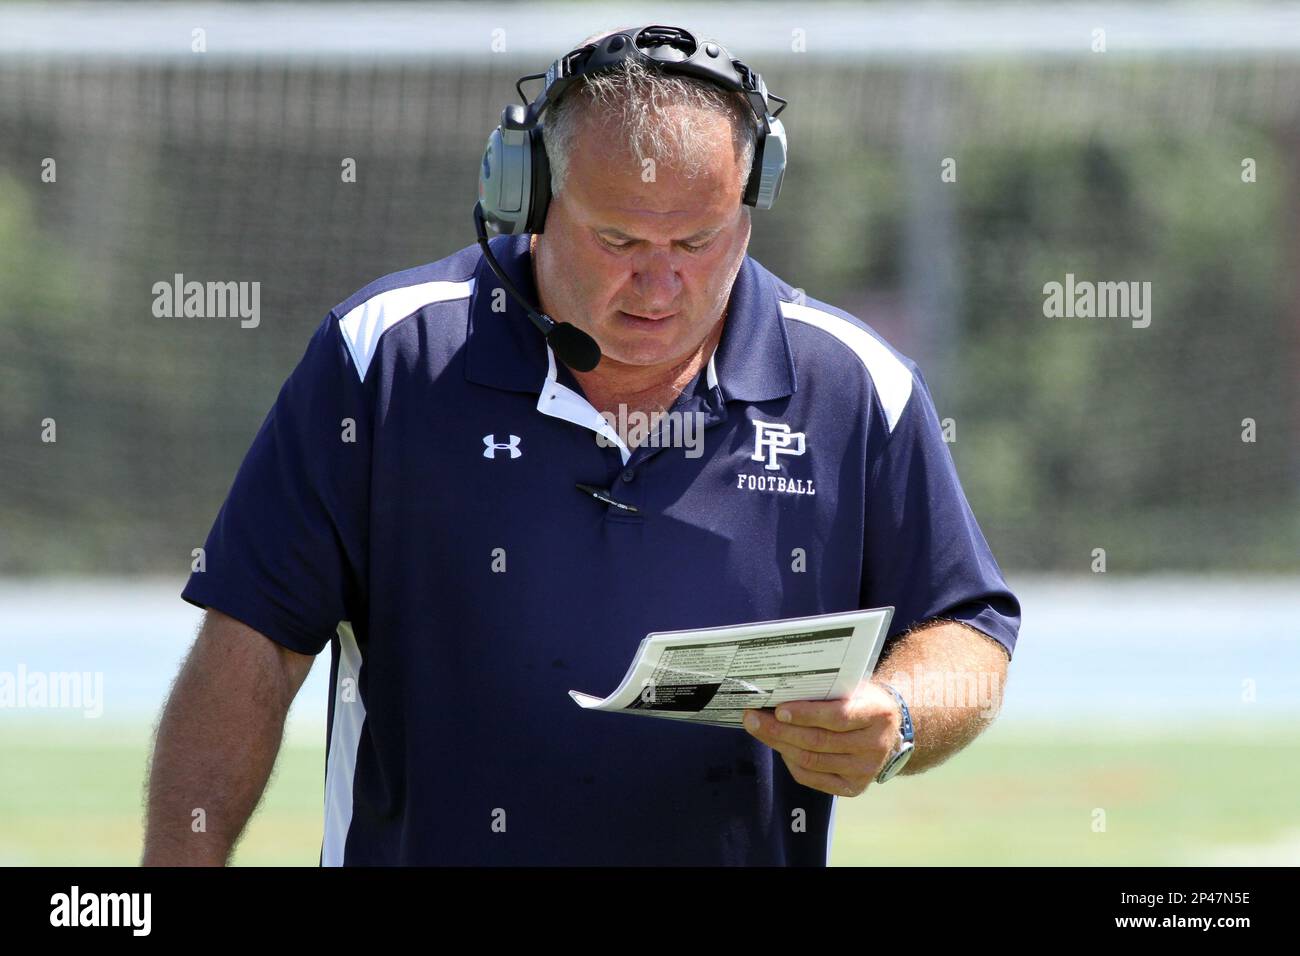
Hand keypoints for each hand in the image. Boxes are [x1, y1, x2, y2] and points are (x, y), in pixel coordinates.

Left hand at [741, 680, 901, 796]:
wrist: (889, 730)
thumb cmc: (862, 702)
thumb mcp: (853, 688)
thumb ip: (826, 691)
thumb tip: (779, 690)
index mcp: (877, 714)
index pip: (838, 717)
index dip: (806, 714)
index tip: (778, 709)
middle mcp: (874, 746)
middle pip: (818, 741)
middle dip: (780, 730)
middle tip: (752, 718)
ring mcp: (864, 770)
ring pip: (811, 760)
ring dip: (780, 745)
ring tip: (758, 729)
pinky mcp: (852, 787)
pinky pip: (812, 777)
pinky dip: (790, 762)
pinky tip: (779, 746)